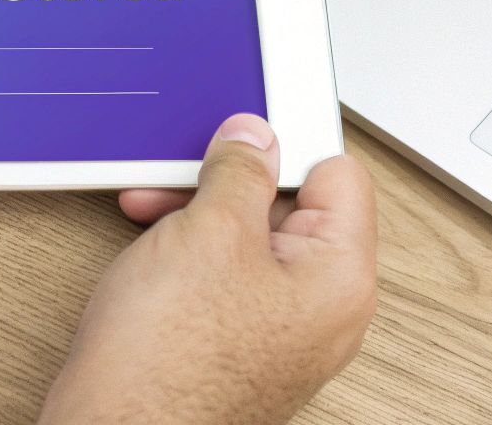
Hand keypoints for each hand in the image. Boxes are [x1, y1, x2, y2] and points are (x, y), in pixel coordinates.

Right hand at [38, 115, 376, 424]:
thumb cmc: (169, 363)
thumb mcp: (208, 230)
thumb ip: (240, 171)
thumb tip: (254, 139)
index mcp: (340, 277)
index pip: (338, 174)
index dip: (286, 143)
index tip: (242, 128)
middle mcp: (321, 310)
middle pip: (290, 207)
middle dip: (231, 184)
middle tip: (184, 175)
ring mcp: (279, 333)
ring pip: (249, 242)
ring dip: (200, 218)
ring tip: (153, 217)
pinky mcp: (237, 347)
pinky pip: (225, 279)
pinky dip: (189, 256)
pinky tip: (151, 254)